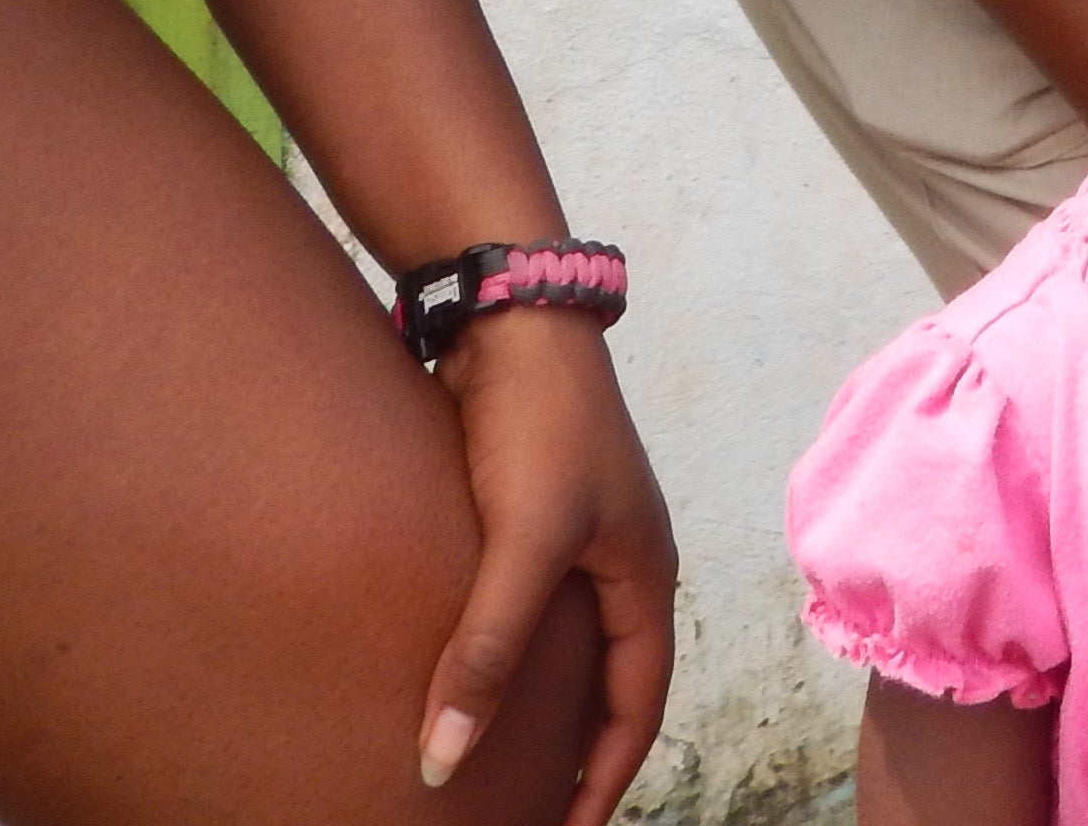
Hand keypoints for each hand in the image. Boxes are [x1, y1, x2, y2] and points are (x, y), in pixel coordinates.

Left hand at [419, 306, 678, 825]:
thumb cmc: (537, 425)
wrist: (510, 313)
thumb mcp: (521, 543)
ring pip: (565, 644)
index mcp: (644, 576)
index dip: (605, 778)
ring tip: (496, 756)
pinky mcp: (530, 509)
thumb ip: (484, 652)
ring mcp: (577, 534)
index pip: (638, 707)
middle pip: (609, 683)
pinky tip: (459, 667)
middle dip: (578, 753)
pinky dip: (502, 651)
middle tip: (532, 810)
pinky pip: (524, 605)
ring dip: (540, 701)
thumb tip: (443, 767)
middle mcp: (621, 562)